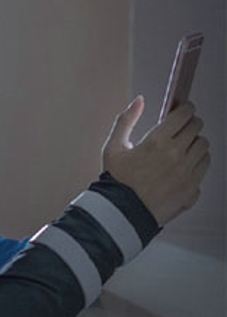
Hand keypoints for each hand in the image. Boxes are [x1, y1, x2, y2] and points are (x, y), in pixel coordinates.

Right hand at [102, 96, 209, 225]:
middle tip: (182, 128)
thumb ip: (126, 121)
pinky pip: (203, 168)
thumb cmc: (116, 182)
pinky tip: (184, 167)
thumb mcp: (113, 148)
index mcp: (157, 141)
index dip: (185, 108)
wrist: (121, 215)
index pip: (184, 114)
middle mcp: (176, 155)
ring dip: (195, 143)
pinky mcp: (192, 189)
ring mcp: (187, 173)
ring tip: (183, 148)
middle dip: (190, 124)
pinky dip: (197, 164)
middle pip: (197, 128)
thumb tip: (139, 100)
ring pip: (204, 147)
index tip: (183, 109)